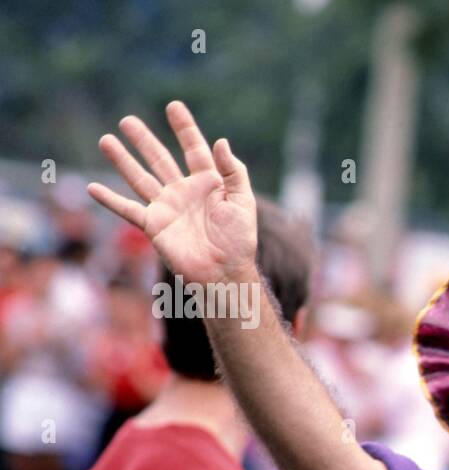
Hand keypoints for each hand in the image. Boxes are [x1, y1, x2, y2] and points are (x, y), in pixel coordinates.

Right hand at [87, 101, 256, 286]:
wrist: (224, 273)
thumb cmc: (239, 241)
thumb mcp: (243, 202)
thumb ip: (234, 172)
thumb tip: (221, 141)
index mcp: (208, 184)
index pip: (194, 150)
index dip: (184, 128)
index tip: (173, 106)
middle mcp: (184, 192)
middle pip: (160, 159)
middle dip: (144, 140)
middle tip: (128, 120)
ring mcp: (167, 208)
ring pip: (140, 178)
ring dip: (122, 160)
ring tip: (106, 140)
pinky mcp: (154, 226)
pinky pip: (128, 210)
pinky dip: (110, 200)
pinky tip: (93, 188)